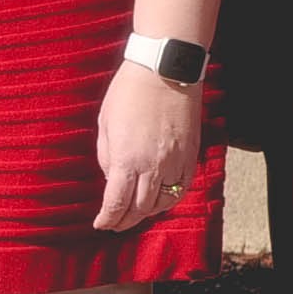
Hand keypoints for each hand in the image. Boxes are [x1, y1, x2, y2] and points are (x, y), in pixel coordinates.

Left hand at [94, 65, 206, 232]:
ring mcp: (175, 162)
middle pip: (139, 209)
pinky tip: (159, 199)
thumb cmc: (129, 92)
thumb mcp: (105, 124)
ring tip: (135, 213)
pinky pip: (181, 188)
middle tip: (115, 225)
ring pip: (162, 203)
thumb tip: (112, 179)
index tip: (101, 224)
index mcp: (127, 159)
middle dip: (125, 221)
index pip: (116, 203)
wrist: (165, 69)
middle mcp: (153, 166)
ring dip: (146, 212)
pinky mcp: (191, 155)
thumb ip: (107, 156)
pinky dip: (169, 199)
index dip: (107, 219)